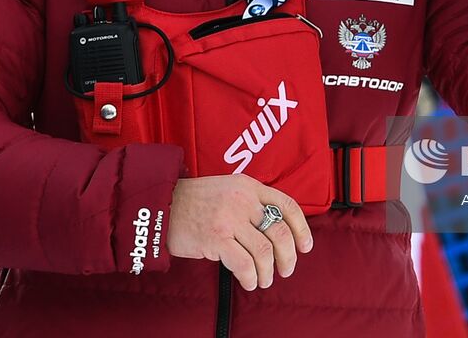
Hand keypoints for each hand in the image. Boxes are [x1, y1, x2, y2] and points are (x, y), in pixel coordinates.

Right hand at [166, 176, 312, 290]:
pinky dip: (250, 277)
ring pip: (264, 252)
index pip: (287, 205)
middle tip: (286, 270)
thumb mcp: (229, 189)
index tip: (305, 247)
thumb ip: (251, 203)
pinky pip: (243, 264)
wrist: (162, 203)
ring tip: (263, 280)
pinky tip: (248, 281)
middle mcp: (243, 200)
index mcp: (250, 186)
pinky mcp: (216, 238)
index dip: (302, 228)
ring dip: (268, 272)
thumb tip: (275, 231)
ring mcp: (229, 219)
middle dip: (288, 257)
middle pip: (280, 232)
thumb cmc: (196, 201)